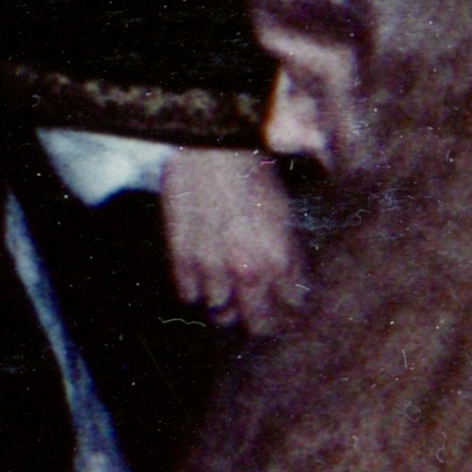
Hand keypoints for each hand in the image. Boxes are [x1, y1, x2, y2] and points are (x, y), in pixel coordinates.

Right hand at [163, 145, 306, 334]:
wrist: (209, 147)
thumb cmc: (252, 175)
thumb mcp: (285, 216)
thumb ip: (289, 257)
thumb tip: (289, 288)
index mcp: (280, 260)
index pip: (291, 310)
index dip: (288, 307)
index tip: (282, 302)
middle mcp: (247, 271)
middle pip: (256, 325)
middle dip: (259, 318)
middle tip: (255, 306)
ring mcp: (211, 266)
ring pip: (219, 313)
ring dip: (224, 303)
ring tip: (225, 286)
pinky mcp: (181, 255)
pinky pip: (188, 295)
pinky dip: (195, 289)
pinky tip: (201, 272)